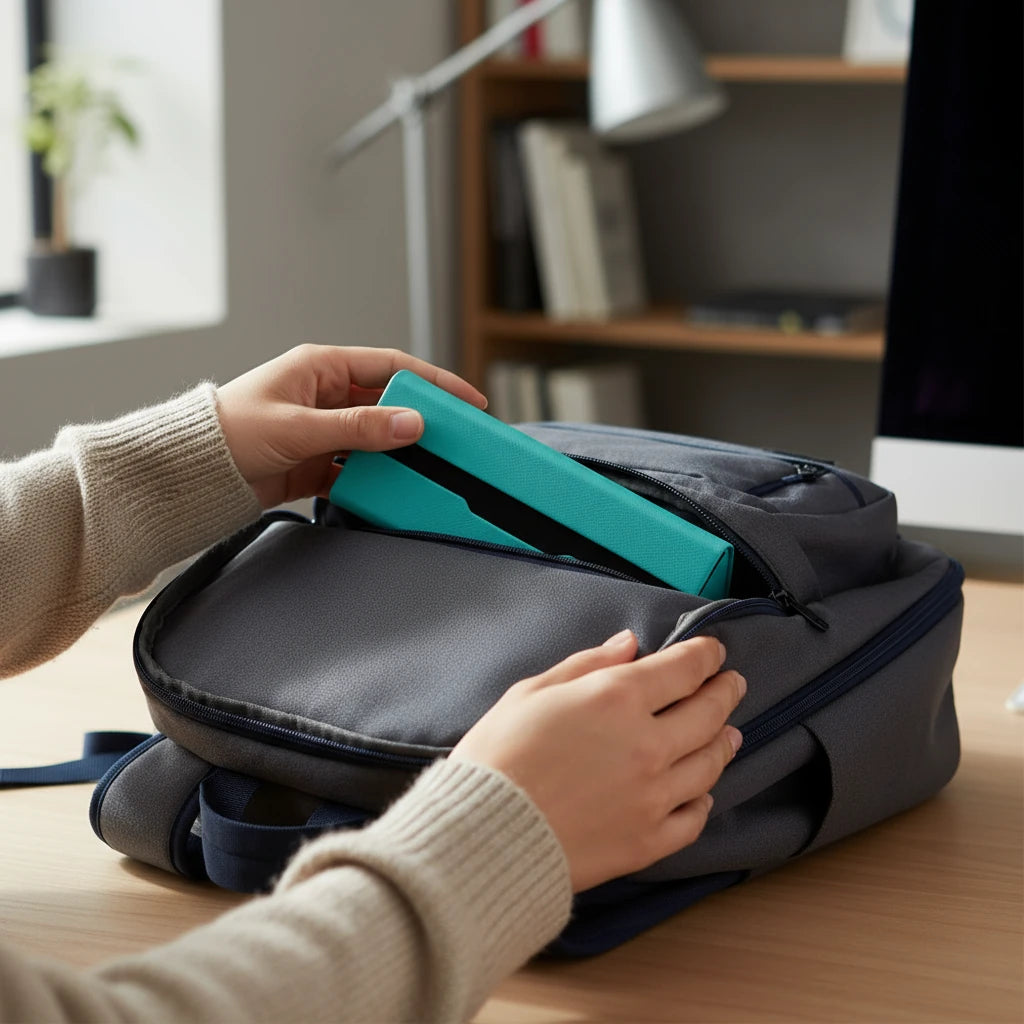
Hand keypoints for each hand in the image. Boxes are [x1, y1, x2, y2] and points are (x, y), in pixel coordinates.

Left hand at [216, 345, 486, 506]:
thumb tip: (412, 423)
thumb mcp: (299, 427)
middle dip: (423, 420)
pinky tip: (394, 490)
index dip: (434, 382)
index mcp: (322, 367)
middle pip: (390, 403)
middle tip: (459, 438)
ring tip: (434, 468)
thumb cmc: (228, 435)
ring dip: (401, 453)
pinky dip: (375, 479)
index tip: (468, 400)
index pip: (392, 367)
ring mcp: (323, 429)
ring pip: (377, 438)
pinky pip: (358, 468)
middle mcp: (326, 395)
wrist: (189, 475)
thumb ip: (358, 428)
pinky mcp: (316, 462)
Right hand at [450, 633, 744, 892]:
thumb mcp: (532, 692)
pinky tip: (703, 793)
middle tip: (732, 683)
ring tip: (731, 734)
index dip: (705, 656)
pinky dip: (704, 801)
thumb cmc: (497, 757)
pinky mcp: (648, 841)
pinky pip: (694, 818)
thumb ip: (587, 665)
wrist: (483, 836)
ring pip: (709, 764)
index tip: (713, 652)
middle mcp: (648, 744)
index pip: (683, 669)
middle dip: (725, 692)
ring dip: (724, 743)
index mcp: (617, 699)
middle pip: (708, 713)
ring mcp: (654, 796)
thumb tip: (629, 645)